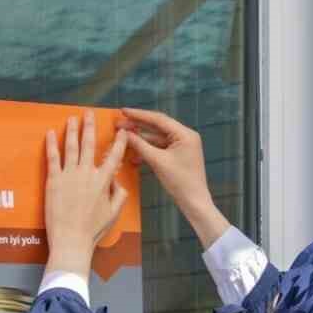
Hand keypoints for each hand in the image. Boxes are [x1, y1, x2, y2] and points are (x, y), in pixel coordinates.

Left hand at [45, 110, 127, 279]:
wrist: (71, 240)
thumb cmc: (93, 230)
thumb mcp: (113, 213)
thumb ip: (119, 194)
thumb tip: (116, 181)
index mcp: (103, 181)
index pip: (113, 156)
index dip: (119, 142)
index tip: (122, 131)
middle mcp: (87, 173)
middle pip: (89, 144)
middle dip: (89, 126)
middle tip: (89, 113)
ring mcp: (69, 175)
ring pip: (71, 147)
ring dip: (71, 130)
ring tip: (71, 118)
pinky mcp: (53, 180)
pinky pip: (52, 158)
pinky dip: (51, 144)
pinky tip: (50, 133)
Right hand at [118, 108, 229, 246]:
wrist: (194, 202)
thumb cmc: (179, 181)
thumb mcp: (157, 161)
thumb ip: (140, 145)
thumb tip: (124, 133)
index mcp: (185, 134)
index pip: (158, 119)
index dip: (139, 115)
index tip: (123, 111)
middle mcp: (185, 136)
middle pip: (157, 127)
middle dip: (137, 126)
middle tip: (118, 124)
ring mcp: (181, 146)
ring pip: (157, 139)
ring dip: (140, 140)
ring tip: (122, 138)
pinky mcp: (177, 156)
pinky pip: (159, 149)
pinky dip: (147, 151)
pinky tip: (133, 156)